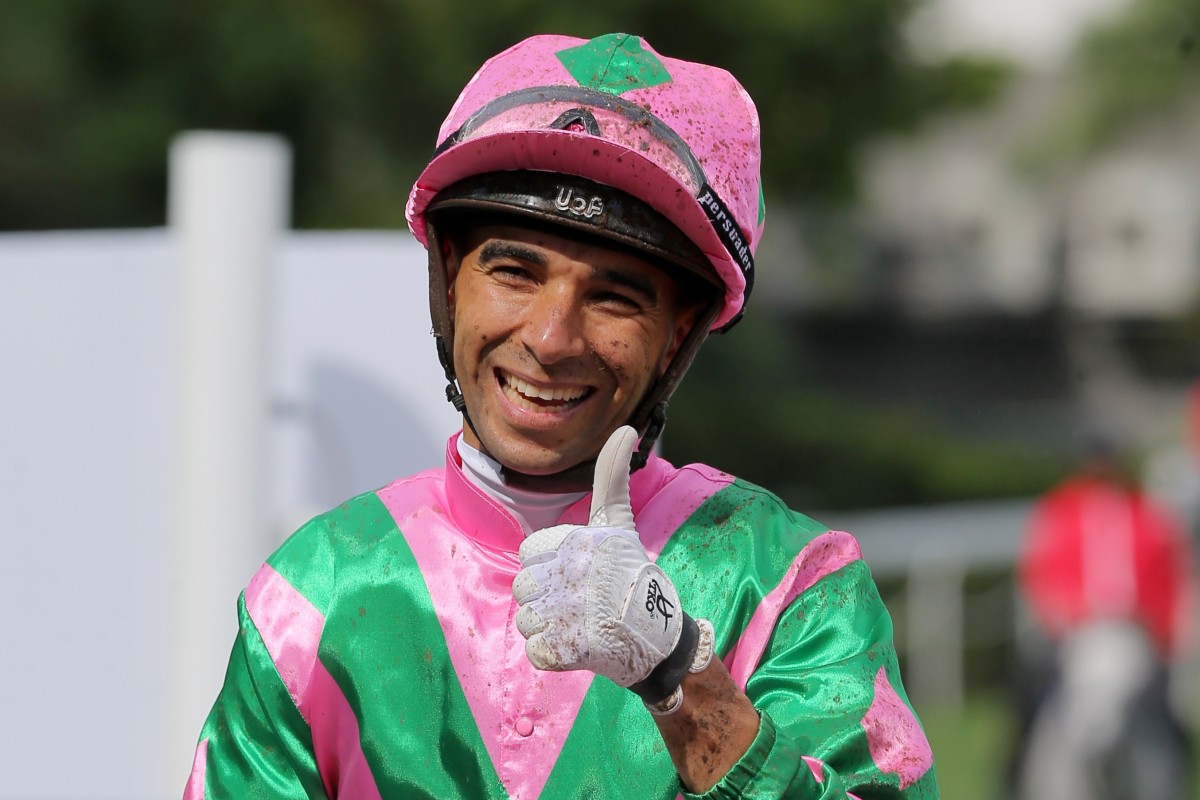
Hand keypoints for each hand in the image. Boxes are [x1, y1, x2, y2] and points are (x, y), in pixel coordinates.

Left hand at [512, 426, 699, 705]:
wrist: (658, 637)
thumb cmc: (631, 574)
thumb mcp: (618, 522)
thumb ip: (612, 475)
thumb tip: (625, 427)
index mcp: (577, 542)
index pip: (527, 554)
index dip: (548, 565)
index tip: (579, 572)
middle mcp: (571, 576)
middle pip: (522, 589)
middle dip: (546, 599)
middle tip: (582, 602)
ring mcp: (568, 615)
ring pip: (526, 621)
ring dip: (549, 627)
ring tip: (581, 623)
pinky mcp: (566, 649)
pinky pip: (536, 652)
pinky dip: (554, 655)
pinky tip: (580, 645)